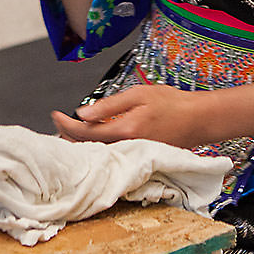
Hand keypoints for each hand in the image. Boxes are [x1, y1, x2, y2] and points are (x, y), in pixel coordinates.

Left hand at [52, 85, 209, 148]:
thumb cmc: (171, 103)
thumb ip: (109, 105)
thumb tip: (82, 113)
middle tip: (57, 124)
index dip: (66, 124)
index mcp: (125, 130)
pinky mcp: (138, 159)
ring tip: (67, 133)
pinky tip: (90, 142)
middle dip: (68, 137)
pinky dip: (96, 149)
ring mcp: (133, 156)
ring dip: (81, 145)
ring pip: (98, 155)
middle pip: (88, 148)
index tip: (55, 114)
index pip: (85, 132)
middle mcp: (127, 148)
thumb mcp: (138, 94)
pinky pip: (111, 156)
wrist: (198, 119)